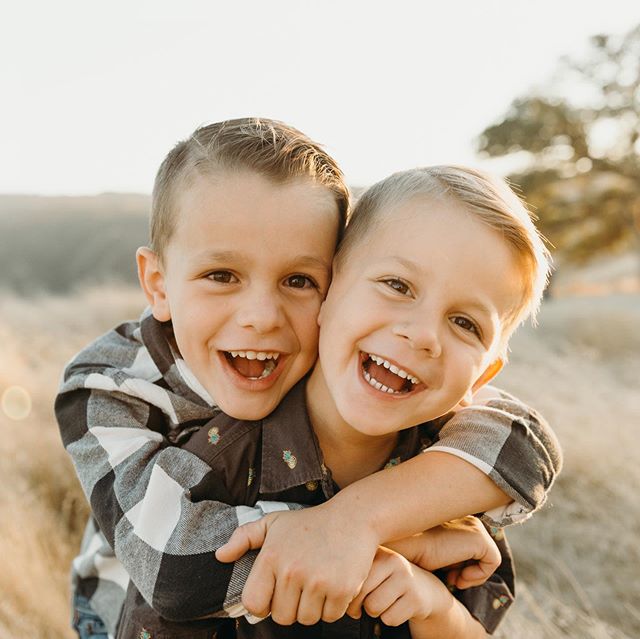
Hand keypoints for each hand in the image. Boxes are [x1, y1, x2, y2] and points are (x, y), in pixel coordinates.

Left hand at [216, 504, 378, 624]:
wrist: (352, 517)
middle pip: (281, 617)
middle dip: (291, 606)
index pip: (253, 603)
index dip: (262, 603)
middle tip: (302, 584)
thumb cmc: (310, 523)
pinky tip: (334, 584)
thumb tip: (220, 556)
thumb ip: (244, 537)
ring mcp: (317, 581)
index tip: (274, 593)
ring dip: (312, 607)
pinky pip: (330, 616)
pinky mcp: (341, 589)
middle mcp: (292, 570)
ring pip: (306, 619)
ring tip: (318, 582)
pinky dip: (333, 607)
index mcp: (272, 557)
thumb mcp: (274, 522)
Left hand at [346, 547, 448, 626]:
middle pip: (361, 592)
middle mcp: (393, 561)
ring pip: (373, 607)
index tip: (349, 598)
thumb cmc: (392, 582)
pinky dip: (390, 619)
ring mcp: (406, 579)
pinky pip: (389, 619)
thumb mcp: (377, 570)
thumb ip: (358, 573)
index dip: (348, 593)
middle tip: (363, 607)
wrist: (428, 589)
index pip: (352, 575)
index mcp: (380, 552)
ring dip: (376, 612)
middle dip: (358, 606)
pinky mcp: (416, 599)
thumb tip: (338, 594)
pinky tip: (397, 608)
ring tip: (384, 604)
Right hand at [385, 516, 500, 588]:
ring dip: (471, 575)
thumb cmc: (411, 549)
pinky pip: (493, 561)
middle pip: (479, 552)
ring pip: (487, 558)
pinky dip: (478, 576)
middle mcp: (467, 518)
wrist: (403, 545)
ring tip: (451, 579)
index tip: (444, 573)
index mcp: (455, 518)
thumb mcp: (430, 550)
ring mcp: (474, 526)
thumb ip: (445, 552)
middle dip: (465, 569)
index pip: (469, 547)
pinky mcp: (478, 537)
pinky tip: (459, 579)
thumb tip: (456, 569)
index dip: (459, 564)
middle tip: (448, 578)